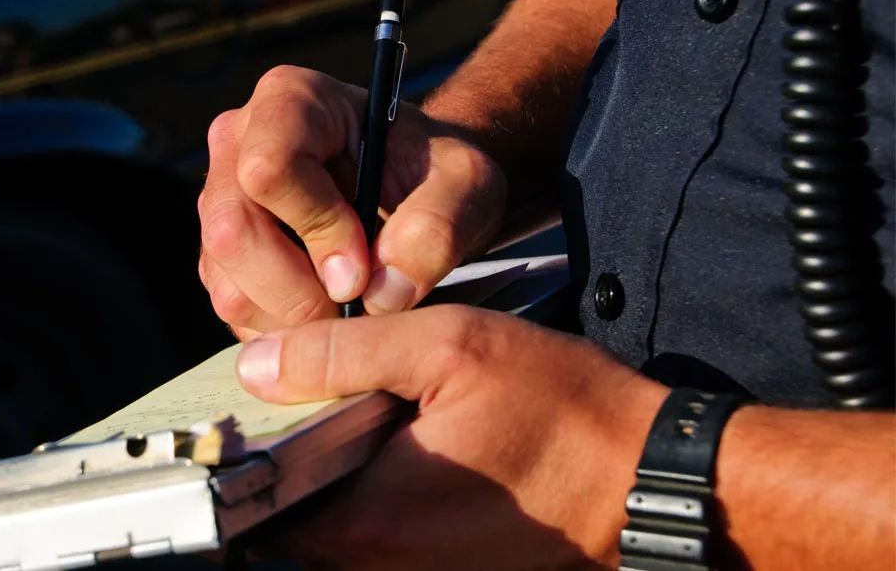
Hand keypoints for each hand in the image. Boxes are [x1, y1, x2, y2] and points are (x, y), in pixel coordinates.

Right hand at [198, 65, 505, 339]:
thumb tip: (381, 293)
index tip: (365, 265)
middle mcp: (237, 143)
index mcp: (291, 100)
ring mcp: (221, 202)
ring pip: (229, 284)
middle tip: (359, 306)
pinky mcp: (219, 257)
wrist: (419, 191)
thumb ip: (437, 228)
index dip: (317, 227)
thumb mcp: (467, 186)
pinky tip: (330, 316)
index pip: (270, 168)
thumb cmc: (436, 174)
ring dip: (295, 320)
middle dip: (300, 291)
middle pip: (234, 232)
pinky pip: (234, 311)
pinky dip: (285, 334)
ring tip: (353, 311)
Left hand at [232, 305, 667, 569]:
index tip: (263, 398)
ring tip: (367, 405)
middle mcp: (381, 562)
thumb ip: (341, 354)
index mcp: (368, 519)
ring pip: (331, 515)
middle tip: (320, 387)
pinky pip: (373, 524)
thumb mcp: (449, 348)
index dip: (251, 440)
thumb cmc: (564, 412)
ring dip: (334, 462)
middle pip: (290, 508)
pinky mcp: (435, 562)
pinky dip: (371, 480)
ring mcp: (410, 569)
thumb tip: (257, 365)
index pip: (259, 498)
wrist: (645, 473)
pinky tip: (402, 433)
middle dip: (294, 447)